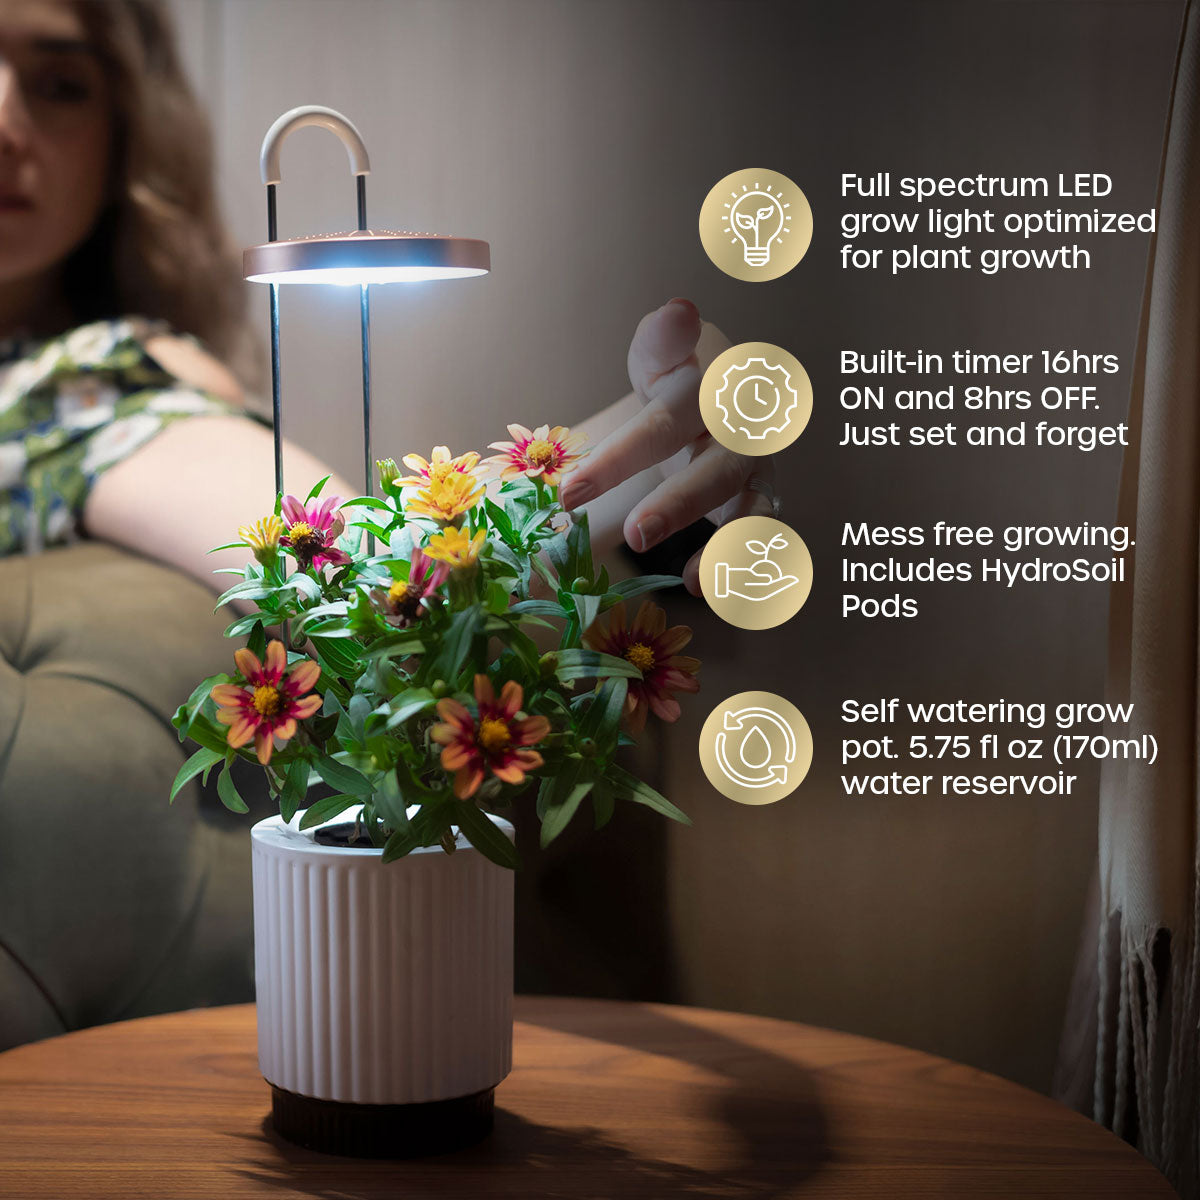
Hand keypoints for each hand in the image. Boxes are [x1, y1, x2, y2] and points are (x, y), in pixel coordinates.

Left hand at [559, 298, 777, 595]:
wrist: (726, 390)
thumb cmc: (680, 378)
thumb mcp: (662, 354)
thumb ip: (662, 341)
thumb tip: (677, 311)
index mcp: (709, 390)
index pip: (661, 426)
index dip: (617, 461)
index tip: (570, 493)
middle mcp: (742, 431)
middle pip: (716, 470)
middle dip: (678, 505)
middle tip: (634, 536)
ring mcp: (758, 469)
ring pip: (751, 507)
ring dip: (725, 546)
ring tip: (694, 582)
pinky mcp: (763, 500)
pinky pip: (759, 537)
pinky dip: (743, 565)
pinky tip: (711, 589)